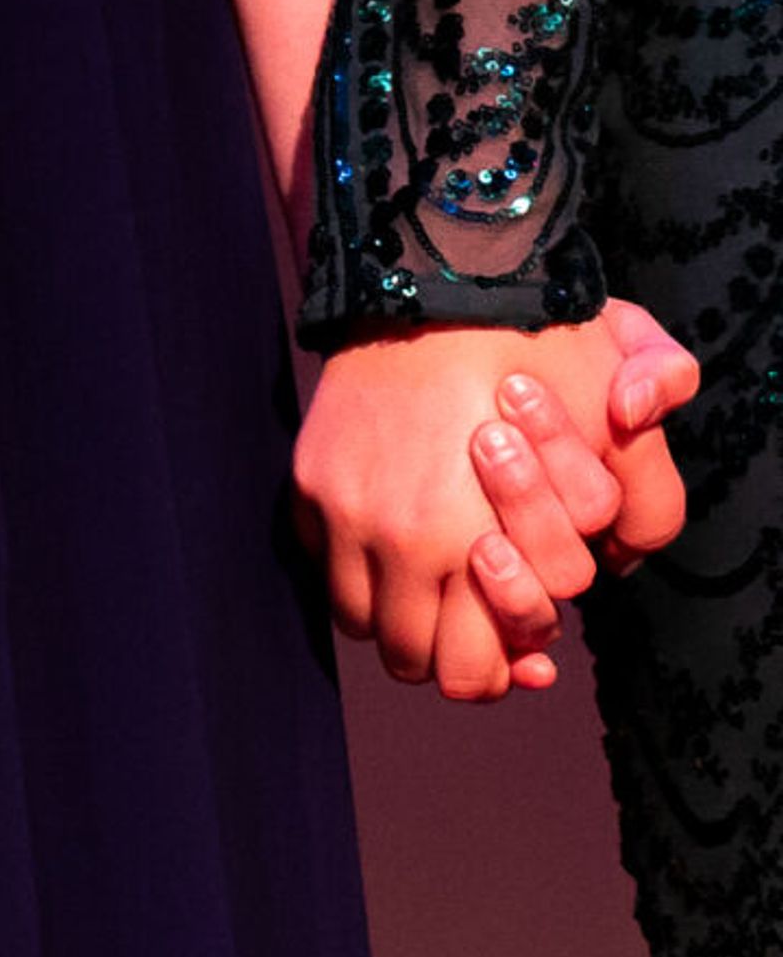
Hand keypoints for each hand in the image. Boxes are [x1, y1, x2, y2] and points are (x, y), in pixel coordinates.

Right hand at [295, 309, 687, 703]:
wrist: (436, 283)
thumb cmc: (539, 349)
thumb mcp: (619, 424)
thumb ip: (647, 494)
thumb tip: (623, 560)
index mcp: (476, 539)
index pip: (471, 670)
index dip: (499, 673)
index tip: (522, 654)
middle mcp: (402, 541)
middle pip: (414, 661)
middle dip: (454, 653)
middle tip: (480, 625)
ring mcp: (345, 516)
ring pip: (363, 624)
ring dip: (403, 618)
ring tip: (438, 589)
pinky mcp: (309, 489)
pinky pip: (326, 569)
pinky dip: (360, 574)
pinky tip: (396, 548)